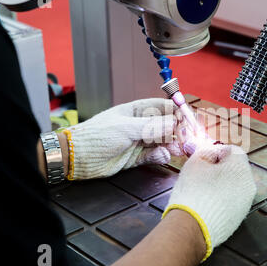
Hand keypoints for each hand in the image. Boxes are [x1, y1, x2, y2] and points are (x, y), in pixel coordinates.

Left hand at [63, 98, 180, 179]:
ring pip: (162, 142)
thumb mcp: (126, 128)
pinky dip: (161, 156)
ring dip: (172, 145)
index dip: (176, 111)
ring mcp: (138, 141)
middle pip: (165, 125)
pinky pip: (154, 155)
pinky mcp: (136, 158)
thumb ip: (152, 127)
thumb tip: (174, 123)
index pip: (161, 107)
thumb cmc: (97, 136)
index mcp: (135, 111)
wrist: (77, 157)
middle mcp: (139, 125)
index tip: (188, 118)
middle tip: (187, 137)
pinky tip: (163, 156)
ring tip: (179, 149)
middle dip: (177, 130)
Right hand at [163, 143, 256, 260]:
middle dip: (220, 169)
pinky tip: (206, 204)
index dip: (217, 151)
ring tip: (202, 191)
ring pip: (234, 187)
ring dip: (221, 185)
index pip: (233, 150)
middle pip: (235, 169)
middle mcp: (249, 186)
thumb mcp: (195, 162)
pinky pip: (231, 202)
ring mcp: (245, 204)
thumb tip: (210, 152)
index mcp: (241, 168)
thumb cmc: (194, 191)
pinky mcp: (238, 219)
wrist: (192, 227)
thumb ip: (205, 151)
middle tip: (201, 174)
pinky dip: (221, 200)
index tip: (204, 159)